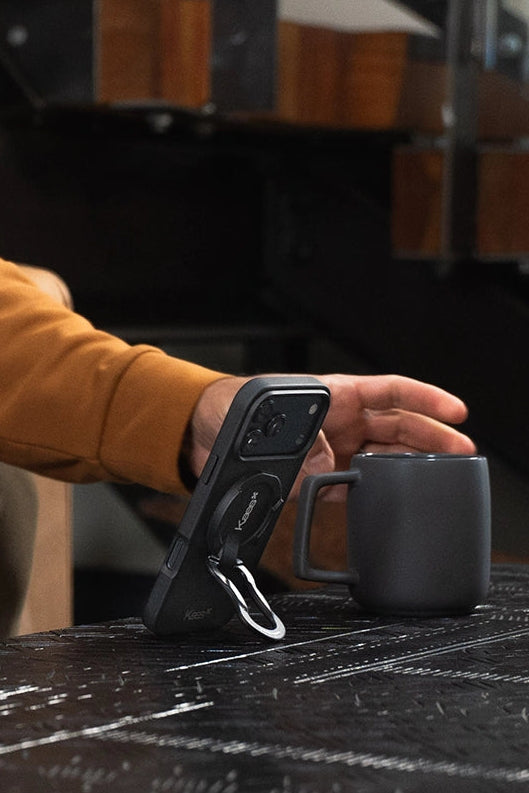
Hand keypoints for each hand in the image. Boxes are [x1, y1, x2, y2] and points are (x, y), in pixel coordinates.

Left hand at [188, 373, 475, 500]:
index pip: (391, 391)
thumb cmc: (232, 406)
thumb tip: (323, 470)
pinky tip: (388, 497)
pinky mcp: (317, 477)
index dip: (425, 399)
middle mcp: (340, 421)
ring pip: (383, 456)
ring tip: (437, 476)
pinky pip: (355, 485)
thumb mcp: (271, 416)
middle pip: (397, 426)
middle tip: (461, 451)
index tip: (454, 411)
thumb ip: (302, 442)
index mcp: (335, 394)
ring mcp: (332, 449)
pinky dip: (372, 491)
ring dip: (409, 465)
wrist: (200, 434)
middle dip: (431, 436)